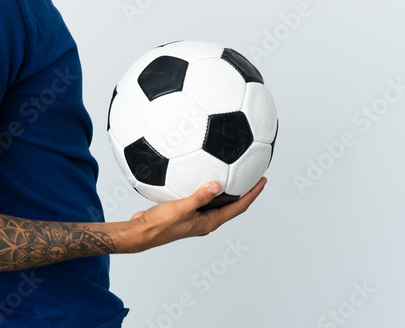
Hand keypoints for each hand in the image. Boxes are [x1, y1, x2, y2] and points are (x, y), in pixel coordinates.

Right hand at [126, 177, 266, 252]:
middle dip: (245, 191)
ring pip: (217, 202)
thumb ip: (199, 197)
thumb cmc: (160, 224)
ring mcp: (196, 217)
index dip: (252, 194)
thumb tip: (217, 184)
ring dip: (227, 189)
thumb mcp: (181, 208)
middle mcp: (206, 221)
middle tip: (254, 174)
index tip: (263, 181)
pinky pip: (202, 197)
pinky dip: (207, 187)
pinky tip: (201, 176)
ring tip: (233, 172)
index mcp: (210, 222)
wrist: (142, 232)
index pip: (238, 207)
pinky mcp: (185, 211)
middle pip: (232, 205)